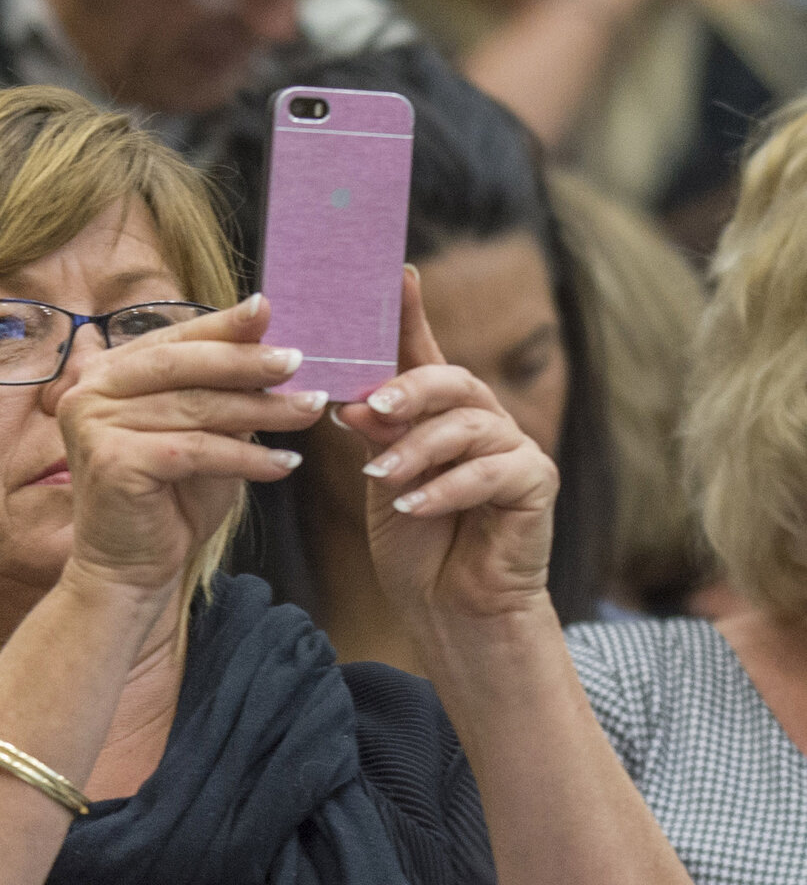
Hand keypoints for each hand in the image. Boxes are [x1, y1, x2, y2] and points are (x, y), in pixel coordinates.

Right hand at [51, 294, 323, 606]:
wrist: (131, 565)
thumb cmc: (170, 496)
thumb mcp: (201, 428)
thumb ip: (219, 385)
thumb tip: (267, 329)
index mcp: (106, 374)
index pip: (173, 339)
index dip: (223, 326)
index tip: (271, 311)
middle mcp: (89, 392)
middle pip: (181, 363)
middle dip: (245, 361)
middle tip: (298, 361)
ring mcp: (94, 425)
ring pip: (195, 407)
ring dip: (262, 410)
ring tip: (310, 412)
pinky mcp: (113, 461)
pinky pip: (196, 449)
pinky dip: (247, 457)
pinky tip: (286, 464)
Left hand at [337, 268, 559, 635]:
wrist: (451, 608)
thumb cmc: (417, 544)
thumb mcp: (382, 482)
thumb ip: (374, 437)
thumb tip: (350, 399)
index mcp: (442, 415)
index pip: (425, 357)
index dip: (411, 316)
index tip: (395, 276)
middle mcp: (483, 421)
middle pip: (452, 382)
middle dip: (409, 389)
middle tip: (369, 406)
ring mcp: (514, 449)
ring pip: (469, 426)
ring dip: (417, 449)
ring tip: (379, 477)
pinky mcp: (534, 484)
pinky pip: (493, 472)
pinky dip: (446, 488)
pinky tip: (412, 506)